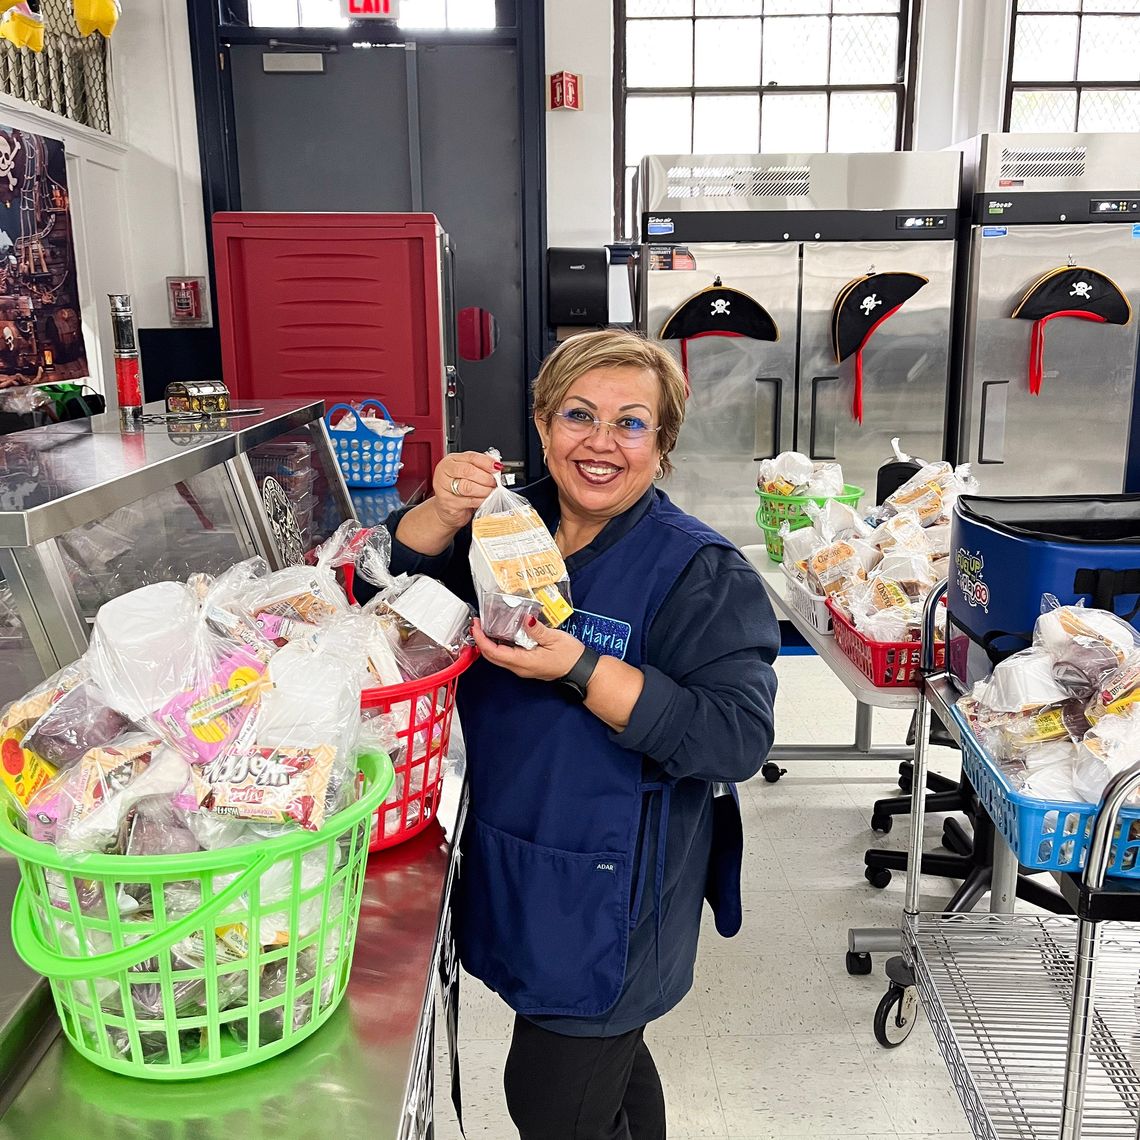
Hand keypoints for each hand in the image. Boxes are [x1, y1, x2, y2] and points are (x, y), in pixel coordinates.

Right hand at [430, 451, 500, 528]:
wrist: (445, 507)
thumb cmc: (457, 487)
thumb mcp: (466, 472)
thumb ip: (479, 466)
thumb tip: (496, 466)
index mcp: (450, 461)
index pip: (470, 457)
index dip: (486, 462)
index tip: (497, 467)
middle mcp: (444, 473)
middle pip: (468, 471)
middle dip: (486, 477)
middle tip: (494, 482)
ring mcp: (444, 489)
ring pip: (469, 487)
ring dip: (485, 490)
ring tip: (491, 491)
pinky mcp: (449, 504)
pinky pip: (470, 501)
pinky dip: (482, 500)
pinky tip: (485, 499)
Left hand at [471, 617, 585, 681]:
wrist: (581, 670)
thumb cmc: (570, 656)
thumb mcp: (555, 639)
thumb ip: (537, 630)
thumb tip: (525, 619)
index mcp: (524, 662)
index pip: (495, 652)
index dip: (482, 639)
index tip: (476, 626)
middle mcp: (520, 668)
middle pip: (492, 657)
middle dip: (481, 641)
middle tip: (477, 624)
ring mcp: (522, 668)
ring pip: (498, 658)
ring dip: (488, 643)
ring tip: (485, 627)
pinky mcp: (526, 666)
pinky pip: (507, 657)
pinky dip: (498, 646)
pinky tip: (500, 634)